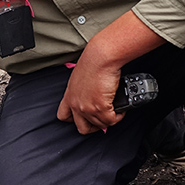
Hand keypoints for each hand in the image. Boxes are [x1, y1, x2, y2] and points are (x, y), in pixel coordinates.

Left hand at [57, 10, 164, 134]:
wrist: (100, 57)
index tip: (84, 118)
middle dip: (94, 127)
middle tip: (103, 120)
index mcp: (69, 96)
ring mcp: (87, 108)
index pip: (64, 116)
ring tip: (115, 111)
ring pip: (99, 125)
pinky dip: (118, 117)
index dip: (74, 121)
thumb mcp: (80, 78)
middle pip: (82, 127)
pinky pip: (110, 121)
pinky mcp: (100, 107)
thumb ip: (82, 89)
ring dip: (109, 120)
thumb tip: (92, 95)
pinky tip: (120, 110)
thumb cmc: (93, 62)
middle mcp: (76, 104)